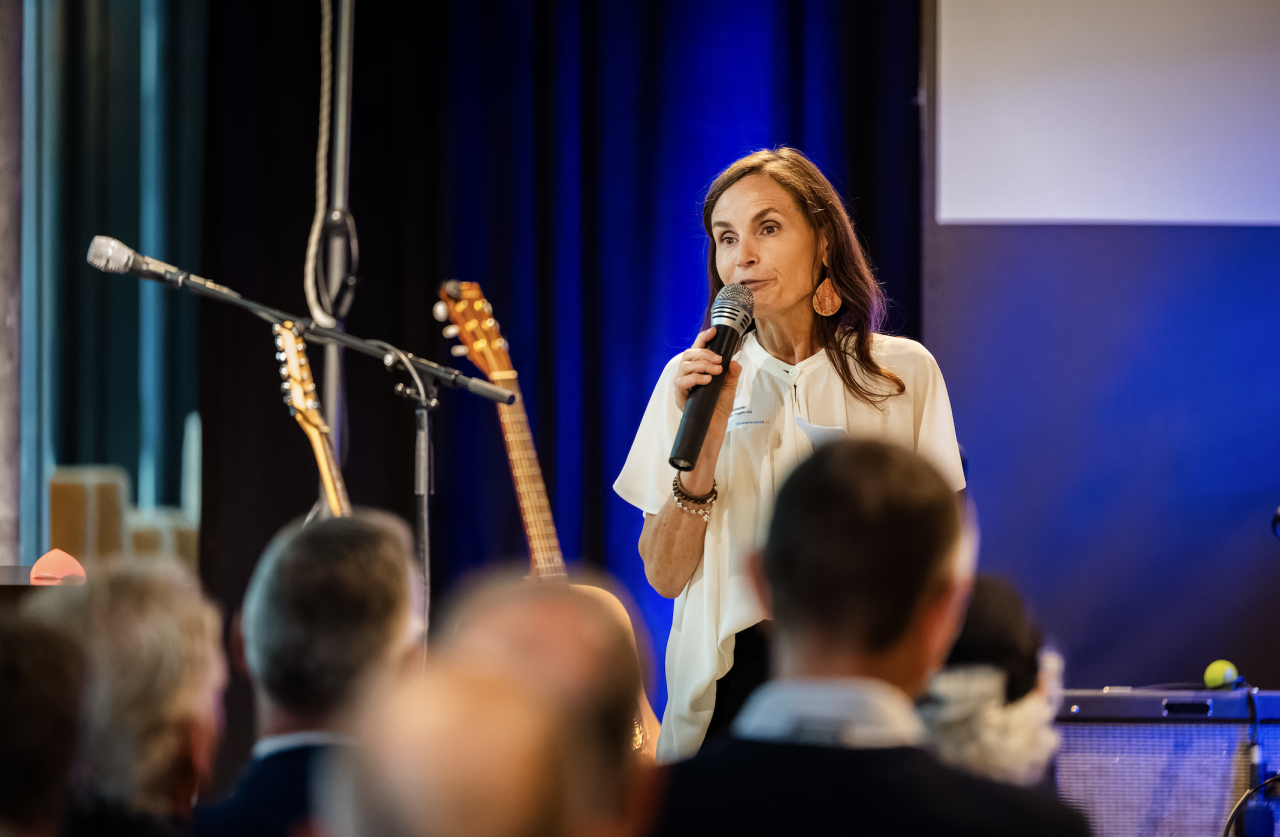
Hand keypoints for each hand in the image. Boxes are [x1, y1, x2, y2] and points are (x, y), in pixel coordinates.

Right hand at [672, 327, 741, 496]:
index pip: (696, 350)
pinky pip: (682, 383)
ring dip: (701, 364)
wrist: (711, 434)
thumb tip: (735, 362)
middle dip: (704, 353)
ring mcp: (682, 388)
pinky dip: (695, 378)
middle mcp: (687, 377)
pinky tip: (707, 380)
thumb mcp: (728, 391)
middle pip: (688, 355)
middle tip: (719, 360)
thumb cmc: (717, 413)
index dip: (703, 339)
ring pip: (684, 366)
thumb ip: (731, 376)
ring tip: (715, 371)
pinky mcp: (680, 399)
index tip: (714, 331)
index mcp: (697, 372)